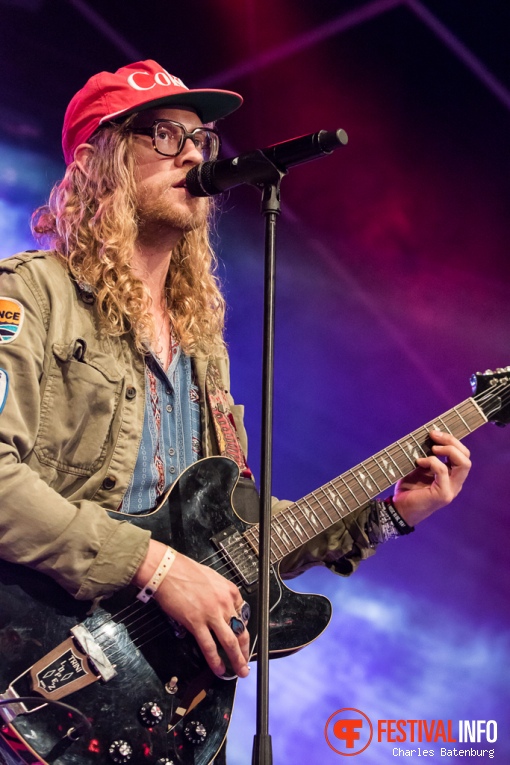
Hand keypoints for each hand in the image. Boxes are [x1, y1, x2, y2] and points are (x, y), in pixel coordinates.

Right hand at [134, 540, 249, 678]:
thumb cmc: (184, 570)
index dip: (243, 630)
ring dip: (237, 659)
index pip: (243, 615)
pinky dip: (215, 660)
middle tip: (247, 662)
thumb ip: (219, 593)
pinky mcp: (196, 623)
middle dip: (246, 649)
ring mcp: (211, 614)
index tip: (242, 639)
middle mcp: (224, 603)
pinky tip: (218, 669)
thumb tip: (219, 608)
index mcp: (229, 590)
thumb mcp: (211, 578)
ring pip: (230, 642)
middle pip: (241, 631)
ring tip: (240, 671)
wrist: (167, 569)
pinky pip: (209, 646)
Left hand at [393, 430, 471, 525]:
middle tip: (434, 435)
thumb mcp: (419, 469)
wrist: (399, 510)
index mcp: (452, 476)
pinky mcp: (443, 494)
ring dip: (448, 450)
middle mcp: (455, 483)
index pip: (463, 455)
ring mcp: (451, 489)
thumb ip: (428, 457)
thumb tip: (429, 438)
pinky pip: (443, 471)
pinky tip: (419, 461)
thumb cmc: (408, 490)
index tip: (435, 433)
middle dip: (452, 442)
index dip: (451, 441)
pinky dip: (432, 462)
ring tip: (432, 447)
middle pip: (466, 457)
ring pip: (464, 464)